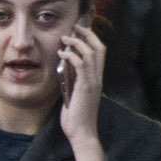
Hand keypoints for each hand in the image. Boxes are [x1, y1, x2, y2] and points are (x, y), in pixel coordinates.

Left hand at [55, 25, 109, 160]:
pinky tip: (62, 53)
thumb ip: (72, 80)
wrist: (82, 132)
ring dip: (78, 42)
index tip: (77, 31)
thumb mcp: (74, 93)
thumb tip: (64, 67)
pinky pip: (82, 64)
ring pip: (91, 52)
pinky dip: (72, 55)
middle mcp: (98, 77)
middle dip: (87, 34)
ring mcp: (94, 81)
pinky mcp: (87, 87)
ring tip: (65, 38)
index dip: (90, 38)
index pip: (99, 52)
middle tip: (74, 27)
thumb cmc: (76, 116)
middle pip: (99, 47)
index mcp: (96, 78)